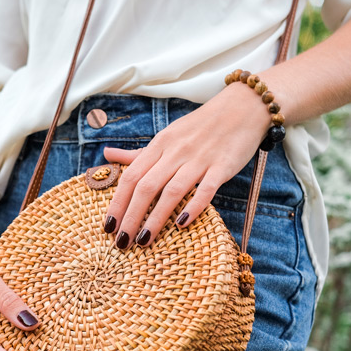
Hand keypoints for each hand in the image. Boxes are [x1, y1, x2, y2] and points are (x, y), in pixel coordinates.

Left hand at [102, 83, 270, 247]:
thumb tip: (107, 154)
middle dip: (131, 217)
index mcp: (159, 145)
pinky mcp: (222, 166)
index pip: (131, 177)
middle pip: (146, 187)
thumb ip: (138, 153)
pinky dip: (193, 206)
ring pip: (172, 191)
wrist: (243, 107)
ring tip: (144, 241)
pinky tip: (181, 224)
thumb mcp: (166, 136)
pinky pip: (206, 189)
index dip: (117, 203)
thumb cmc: (200, 128)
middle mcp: (175, 152)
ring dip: (155, 219)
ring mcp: (199, 159)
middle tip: (121, 243)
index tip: (107, 227)